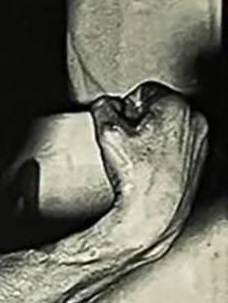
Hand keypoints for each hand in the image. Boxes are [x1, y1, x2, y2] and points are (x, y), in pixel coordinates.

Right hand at [90, 82, 208, 258]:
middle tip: (127, 141)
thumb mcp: (106, 133)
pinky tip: (150, 164)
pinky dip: (163, 148)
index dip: (125, 107)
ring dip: (151, 134)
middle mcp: (194, 120)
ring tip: (138, 155)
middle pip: (158, 106)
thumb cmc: (138, 176)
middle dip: (140, 120)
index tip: (119, 124)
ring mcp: (200, 140)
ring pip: (168, 124)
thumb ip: (103, 107)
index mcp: (175, 107)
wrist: (154, 211)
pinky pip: (177, 142)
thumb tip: (106, 104)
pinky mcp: (199, 157)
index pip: (144, 90)